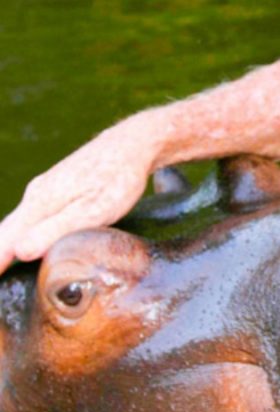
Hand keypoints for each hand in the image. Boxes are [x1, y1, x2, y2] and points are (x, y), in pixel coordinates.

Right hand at [0, 117, 159, 273]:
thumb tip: (21, 252)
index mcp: (40, 203)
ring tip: (3, 266)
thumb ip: (57, 230)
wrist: (132, 144)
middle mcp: (36, 195)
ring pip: (19, 223)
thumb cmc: (118, 179)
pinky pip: (33, 216)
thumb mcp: (94, 210)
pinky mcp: (57, 189)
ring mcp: (45, 190)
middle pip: (7, 231)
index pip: (5, 239)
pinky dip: (24, 233)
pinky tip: (28, 244)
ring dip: (7, 245)